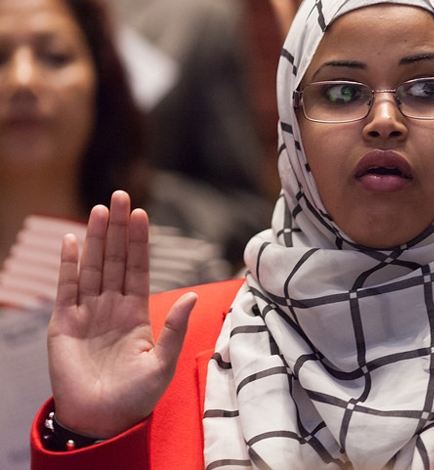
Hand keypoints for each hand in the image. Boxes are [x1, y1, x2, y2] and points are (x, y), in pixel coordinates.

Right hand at [47, 191, 196, 438]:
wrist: (102, 420)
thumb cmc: (136, 396)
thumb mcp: (163, 362)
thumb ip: (175, 328)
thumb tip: (189, 295)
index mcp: (137, 312)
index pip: (138, 267)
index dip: (140, 241)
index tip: (143, 213)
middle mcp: (111, 307)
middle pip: (115, 259)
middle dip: (118, 228)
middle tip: (122, 195)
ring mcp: (86, 313)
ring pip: (92, 267)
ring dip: (95, 238)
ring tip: (101, 209)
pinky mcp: (63, 325)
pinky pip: (66, 289)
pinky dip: (68, 265)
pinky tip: (72, 241)